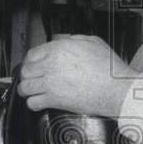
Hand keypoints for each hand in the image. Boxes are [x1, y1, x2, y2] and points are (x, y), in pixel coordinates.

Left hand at [18, 35, 133, 116]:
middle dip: (27, 75)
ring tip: (30, 92)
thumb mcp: (93, 42)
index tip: (32, 66)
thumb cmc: (109, 68)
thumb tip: (62, 40)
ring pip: (25, 87)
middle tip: (31, 79)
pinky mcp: (55, 100)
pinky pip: (33, 102)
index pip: (32, 54)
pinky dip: (33, 104)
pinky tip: (37, 103)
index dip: (30, 61)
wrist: (117, 88)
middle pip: (26, 70)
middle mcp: (51, 65)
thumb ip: (73, 39)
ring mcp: (51, 83)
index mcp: (59, 49)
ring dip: (26, 90)